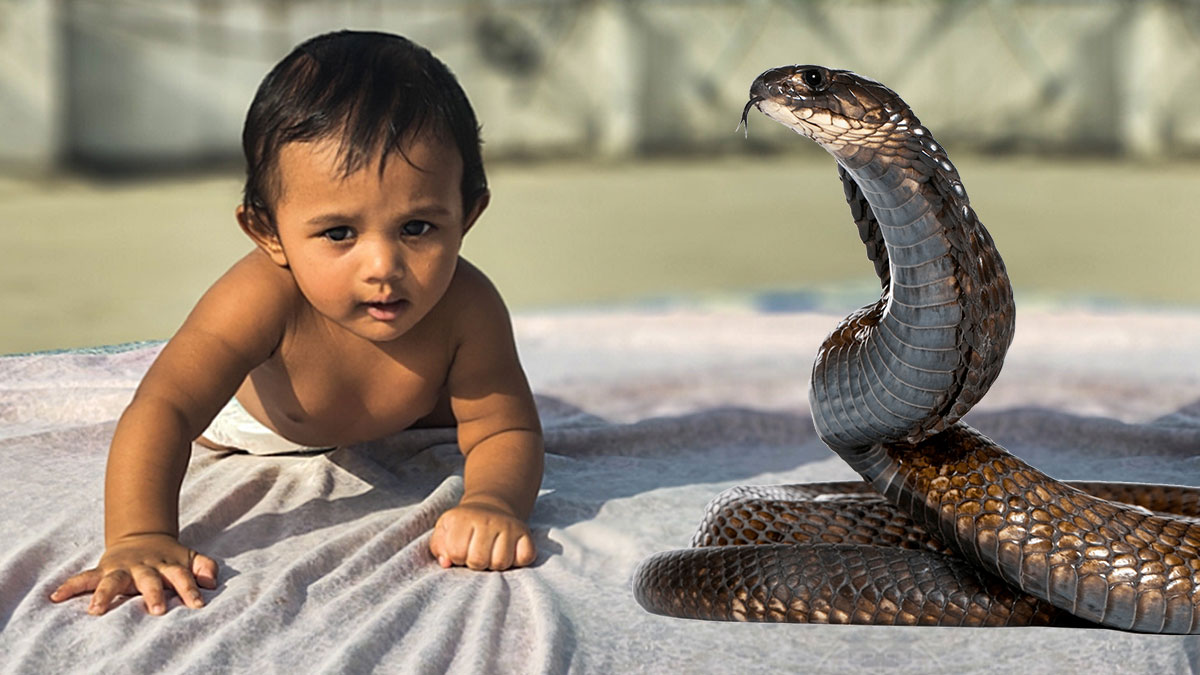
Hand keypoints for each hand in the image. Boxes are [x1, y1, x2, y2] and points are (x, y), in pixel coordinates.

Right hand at [49, 533, 217, 615]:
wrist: (142, 536)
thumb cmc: (168, 557)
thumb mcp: (190, 557)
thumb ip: (204, 566)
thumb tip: (212, 581)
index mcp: (166, 564)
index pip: (181, 577)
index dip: (190, 589)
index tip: (197, 604)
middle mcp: (143, 567)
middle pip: (148, 580)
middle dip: (153, 594)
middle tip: (157, 610)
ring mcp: (121, 568)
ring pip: (112, 581)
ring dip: (104, 594)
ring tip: (96, 610)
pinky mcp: (102, 570)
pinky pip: (84, 578)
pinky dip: (70, 586)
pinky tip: (56, 596)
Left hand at [430, 501, 535, 570]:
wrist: (491, 507)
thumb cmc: (463, 526)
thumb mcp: (444, 531)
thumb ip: (438, 547)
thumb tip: (446, 562)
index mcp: (462, 518)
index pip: (456, 553)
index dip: (456, 558)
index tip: (460, 551)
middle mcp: (487, 519)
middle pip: (478, 561)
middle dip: (475, 564)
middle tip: (476, 554)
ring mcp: (508, 525)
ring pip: (501, 562)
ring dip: (495, 564)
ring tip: (490, 553)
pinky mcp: (525, 532)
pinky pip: (524, 558)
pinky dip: (517, 561)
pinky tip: (508, 552)